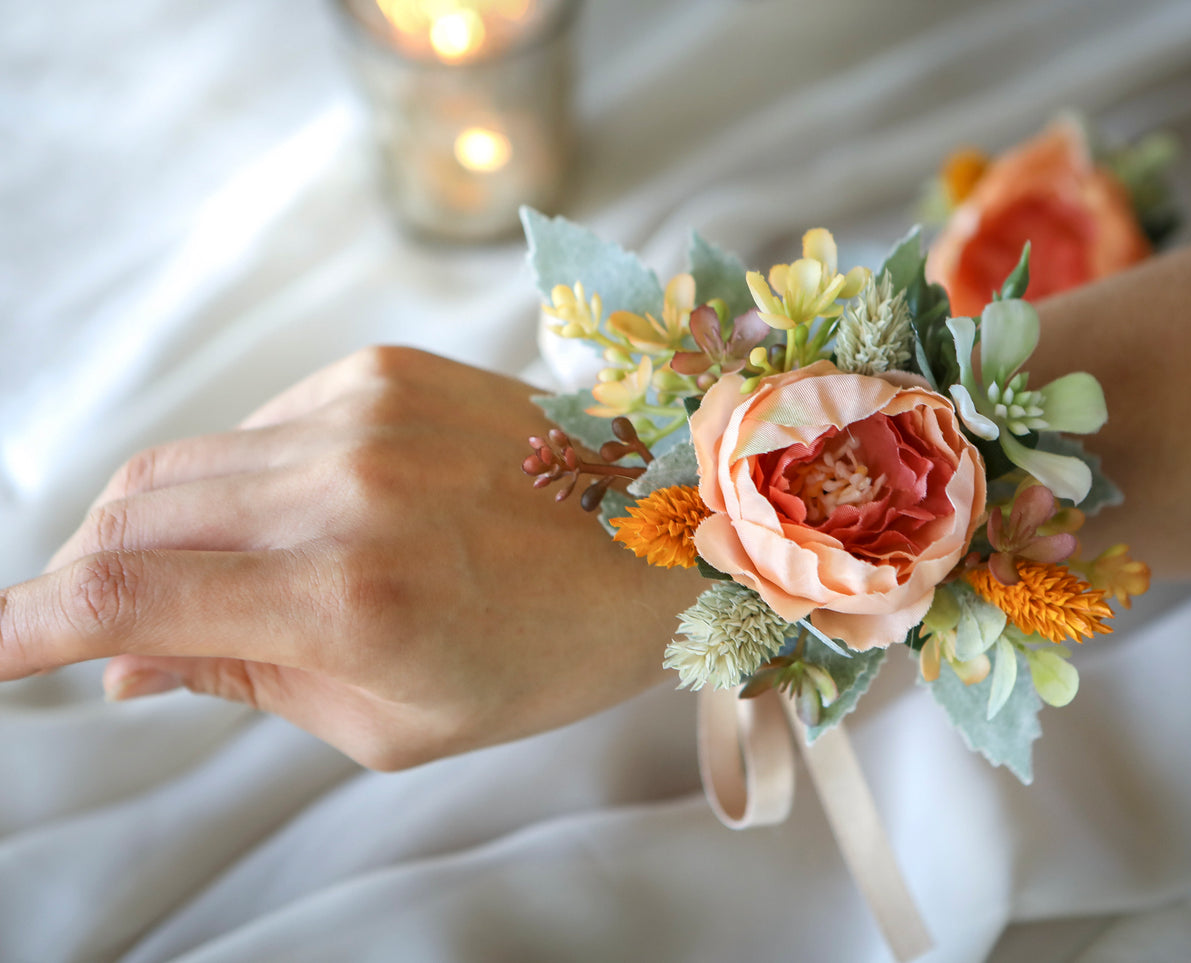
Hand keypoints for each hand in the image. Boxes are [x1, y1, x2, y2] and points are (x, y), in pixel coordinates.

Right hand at [0, 347, 701, 768]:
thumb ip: (249, 683)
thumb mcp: (400, 718)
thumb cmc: (551, 650)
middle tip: (111, 625)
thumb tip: (125, 662)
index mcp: (352, 599)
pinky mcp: (382, 368)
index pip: (127, 595)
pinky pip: (259, 426)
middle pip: (131, 515)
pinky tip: (307, 518)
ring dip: (163, 527)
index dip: (27, 624)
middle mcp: (345, 488)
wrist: (670, 531)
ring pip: (185, 463)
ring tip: (228, 578)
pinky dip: (246, 481)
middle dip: (93, 577)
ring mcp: (363, 411)